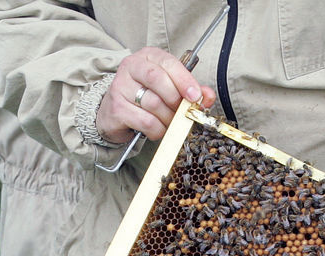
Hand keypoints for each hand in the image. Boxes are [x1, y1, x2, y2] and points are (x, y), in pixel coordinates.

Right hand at [96, 47, 216, 143]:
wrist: (116, 113)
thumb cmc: (147, 97)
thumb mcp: (171, 88)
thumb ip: (191, 90)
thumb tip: (208, 96)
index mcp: (149, 56)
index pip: (168, 64)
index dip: (184, 80)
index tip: (196, 96)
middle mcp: (132, 66)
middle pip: (158, 79)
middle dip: (175, 100)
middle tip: (181, 112)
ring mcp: (121, 86)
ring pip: (154, 103)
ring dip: (168, 118)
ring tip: (169, 122)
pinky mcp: (117, 108)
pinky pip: (146, 121)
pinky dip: (157, 129)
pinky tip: (156, 128)